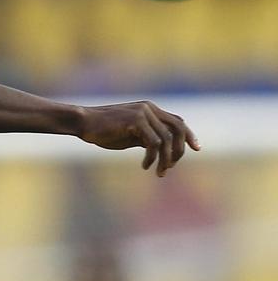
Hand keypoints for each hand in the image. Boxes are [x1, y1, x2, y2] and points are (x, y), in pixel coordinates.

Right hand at [78, 101, 199, 175]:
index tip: (196, 149)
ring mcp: (143, 112)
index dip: (188, 135)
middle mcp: (149, 108)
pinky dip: (153, 157)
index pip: (177, 121)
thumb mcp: (129, 135)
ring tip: (159, 172)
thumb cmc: (102, 131)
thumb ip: (146, 138)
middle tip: (172, 166)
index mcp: (149, 109)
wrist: (83, 123)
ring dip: (166, 159)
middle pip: (178, 128)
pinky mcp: (136, 120)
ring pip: (167, 138)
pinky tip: (145, 166)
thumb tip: (162, 149)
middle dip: (180, 149)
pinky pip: (154, 142)